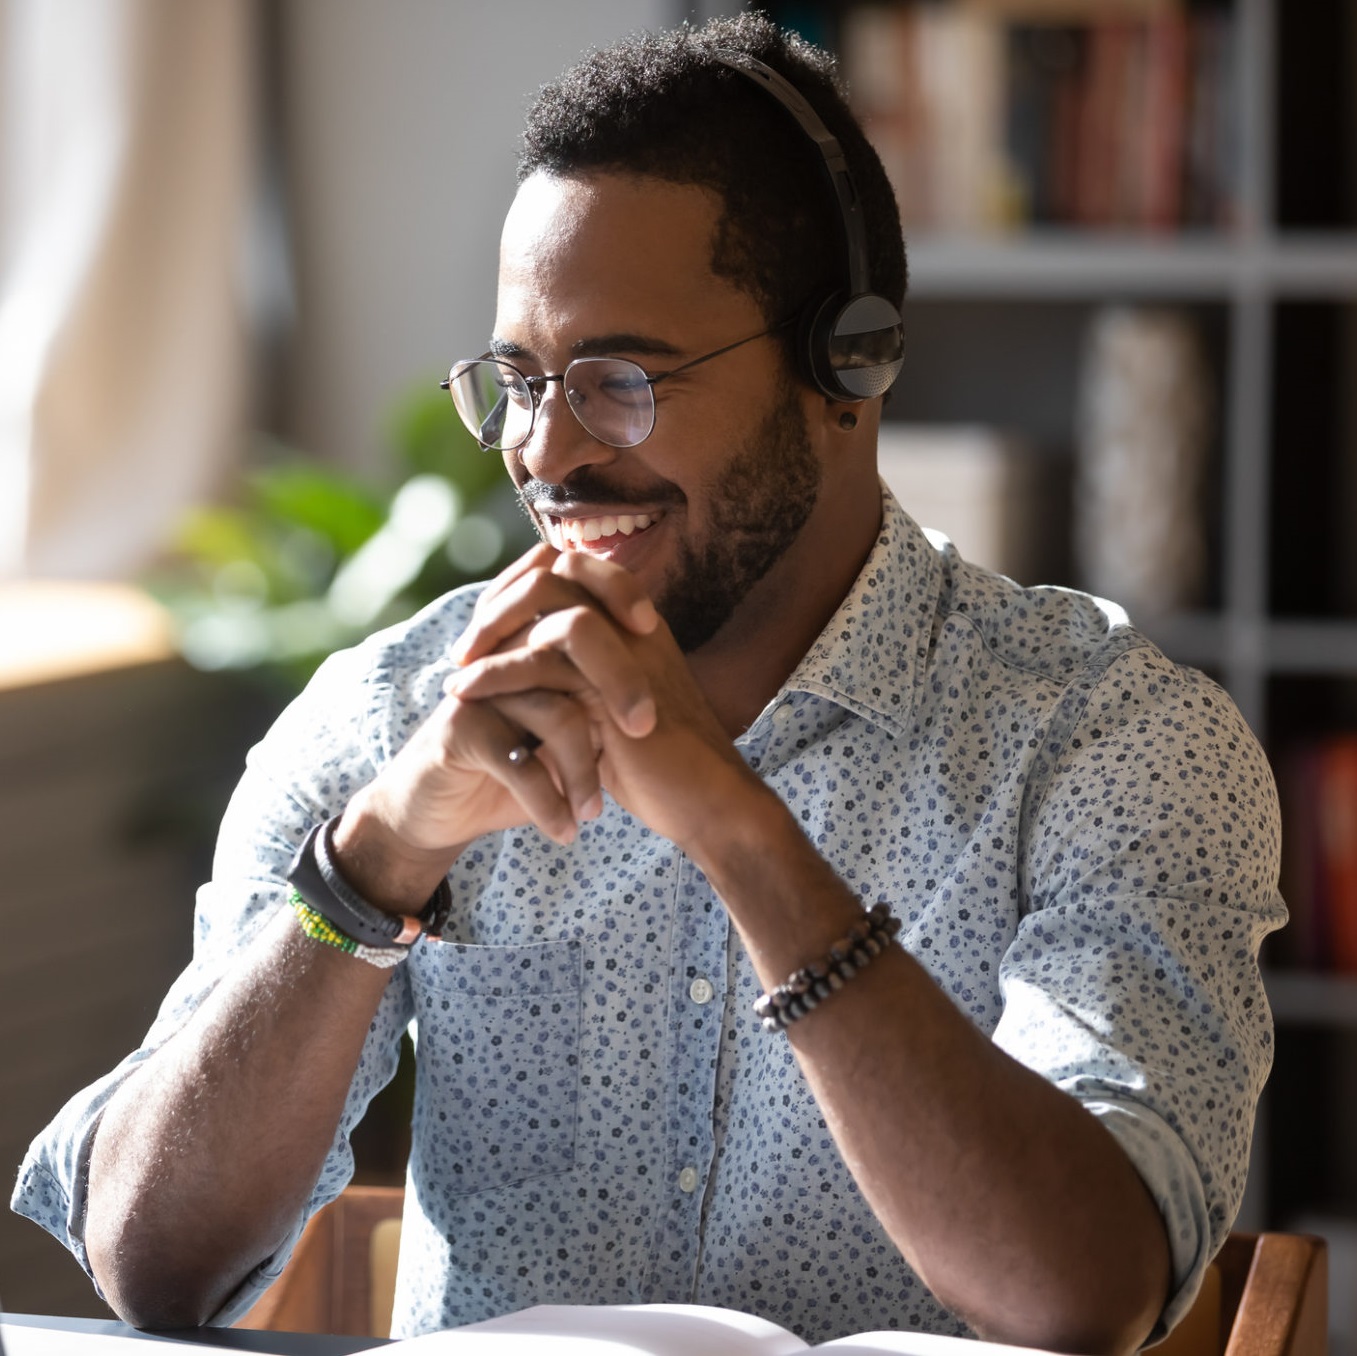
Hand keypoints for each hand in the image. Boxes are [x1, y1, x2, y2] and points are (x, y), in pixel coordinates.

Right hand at [333, 546, 666, 907]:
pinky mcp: (460, 730)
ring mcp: (480, 688)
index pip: (575, 584)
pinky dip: (549, 803)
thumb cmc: (515, 765)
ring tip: (594, 812)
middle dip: (619, 685)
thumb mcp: (563, 730)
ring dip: (583, 770)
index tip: (653, 630)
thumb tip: (667, 681)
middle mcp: (504, 653)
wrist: (441, 810)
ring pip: (556, 712)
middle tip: (643, 730)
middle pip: (572, 639)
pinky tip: (565, 831)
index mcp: (530, 639)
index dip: (617, 590)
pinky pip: (520, 762)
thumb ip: (598, 696)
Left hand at [445, 547, 768, 852]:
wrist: (705, 804)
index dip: (524, 589)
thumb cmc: (662, 767)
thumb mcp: (614, 712)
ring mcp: (627, 648)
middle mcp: (634, 625)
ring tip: (457, 670)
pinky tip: (464, 692)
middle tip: (465, 646)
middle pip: (556, 571)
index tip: (488, 630)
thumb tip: (533, 670)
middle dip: (501, 602)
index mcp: (638, 624)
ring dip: (491, 631)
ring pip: (546, 604)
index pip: (574, 570)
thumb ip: (583, 681)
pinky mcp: (613, 685)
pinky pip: (541, 658)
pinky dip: (494, 672)